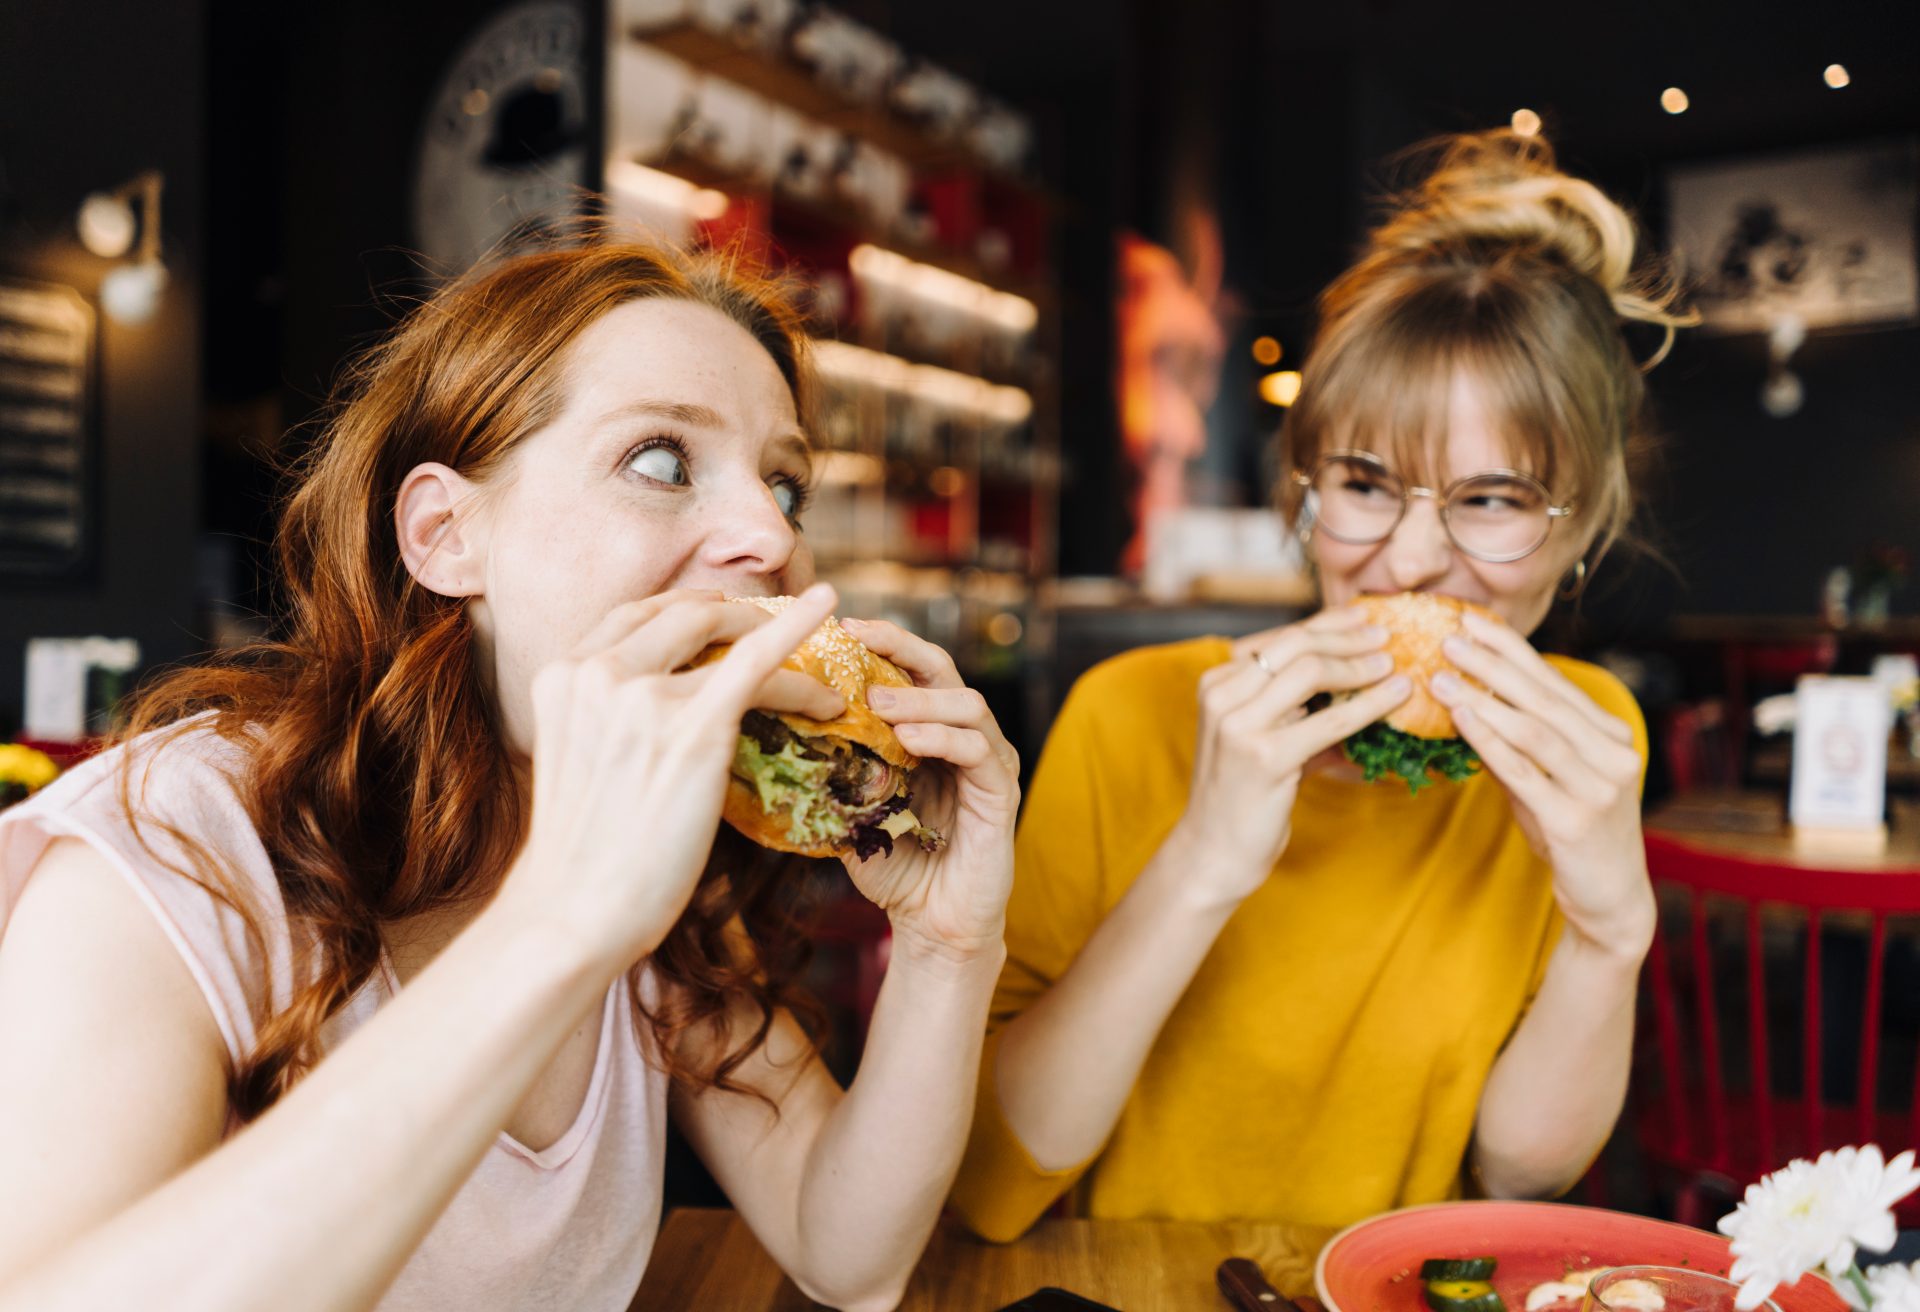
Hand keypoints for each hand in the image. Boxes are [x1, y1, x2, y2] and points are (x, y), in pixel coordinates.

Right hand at [497, 586, 844, 973]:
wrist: (575, 912)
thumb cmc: (582, 856)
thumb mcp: (575, 760)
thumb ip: (605, 719)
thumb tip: (654, 714)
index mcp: (562, 675)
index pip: (633, 616)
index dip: (684, 610)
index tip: (719, 616)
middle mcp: (597, 672)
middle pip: (682, 613)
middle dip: (734, 616)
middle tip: (771, 628)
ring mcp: (644, 696)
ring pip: (728, 638)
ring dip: (778, 637)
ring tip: (818, 655)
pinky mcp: (694, 727)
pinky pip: (759, 663)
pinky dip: (799, 631)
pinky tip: (827, 607)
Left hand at [833, 619, 1019, 965]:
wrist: (933, 927)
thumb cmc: (894, 867)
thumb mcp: (852, 811)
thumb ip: (832, 774)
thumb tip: (776, 740)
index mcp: (931, 733)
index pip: (912, 670)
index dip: (882, 643)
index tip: (840, 627)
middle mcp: (965, 738)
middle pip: (943, 669)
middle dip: (900, 649)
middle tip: (858, 641)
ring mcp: (990, 763)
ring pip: (967, 703)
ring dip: (918, 699)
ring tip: (875, 704)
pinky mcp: (1002, 794)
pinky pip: (979, 751)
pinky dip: (943, 738)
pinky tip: (909, 741)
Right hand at [1176, 607, 1411, 905]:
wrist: (1213, 852)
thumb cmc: (1242, 795)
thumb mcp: (1261, 737)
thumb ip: (1295, 708)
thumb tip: (1357, 677)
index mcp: (1216, 682)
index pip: (1281, 637)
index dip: (1328, 623)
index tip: (1364, 618)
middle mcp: (1221, 694)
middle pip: (1297, 645)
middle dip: (1348, 636)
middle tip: (1388, 635)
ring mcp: (1239, 724)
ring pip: (1312, 670)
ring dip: (1361, 664)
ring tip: (1393, 664)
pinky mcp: (1266, 756)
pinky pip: (1331, 719)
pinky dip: (1370, 704)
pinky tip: (1396, 695)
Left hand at [1432, 610, 1653, 958]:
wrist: (1610, 899)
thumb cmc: (1573, 833)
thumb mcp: (1547, 779)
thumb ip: (1517, 744)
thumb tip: (1468, 701)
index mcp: (1611, 735)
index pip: (1554, 682)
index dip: (1512, 649)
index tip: (1474, 622)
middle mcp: (1613, 754)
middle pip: (1544, 698)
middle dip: (1493, 663)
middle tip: (1450, 637)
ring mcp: (1599, 787)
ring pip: (1534, 730)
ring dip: (1484, 698)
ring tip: (1442, 676)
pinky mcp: (1575, 819)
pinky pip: (1524, 771)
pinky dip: (1490, 741)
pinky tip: (1461, 719)